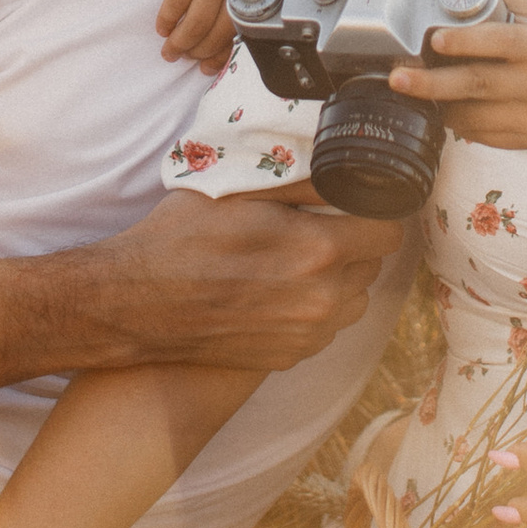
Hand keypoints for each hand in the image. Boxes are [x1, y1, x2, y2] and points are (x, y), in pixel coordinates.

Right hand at [69, 191, 406, 372]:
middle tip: (323, 225)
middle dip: (355, 242)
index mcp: (316, 251)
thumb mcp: (242, 189)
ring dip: (340, 278)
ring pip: (355, 300)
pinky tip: (281, 289)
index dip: (377, 211)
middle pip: (373, 265)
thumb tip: (349, 170)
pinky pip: (326, 328)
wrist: (137, 303)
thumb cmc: (182, 237)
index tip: (359, 203)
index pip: (388, 230)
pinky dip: (316, 308)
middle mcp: (320, 300)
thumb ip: (305, 180)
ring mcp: (306, 335)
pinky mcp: (289, 357)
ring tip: (300, 258)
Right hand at [158, 0, 289, 70]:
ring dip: (181, 42)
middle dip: (201, 52)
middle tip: (189, 61)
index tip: (214, 64)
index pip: (244, 27)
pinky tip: (163, 27)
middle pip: (218, 30)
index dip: (226, 51)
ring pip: (195, 20)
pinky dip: (168, 17)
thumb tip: (245, 2)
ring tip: (171, 51)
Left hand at [387, 8, 526, 150]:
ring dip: (440, 104)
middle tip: (398, 78)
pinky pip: (484, 135)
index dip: (467, 42)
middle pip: (479, 85)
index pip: (502, 43)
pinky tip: (448, 106)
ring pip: (475, 117)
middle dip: (432, 83)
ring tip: (416, 90)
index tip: (435, 39)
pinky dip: (459, 122)